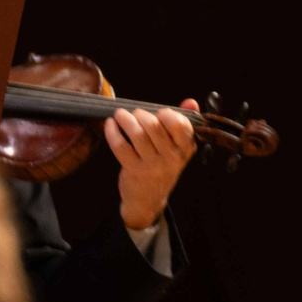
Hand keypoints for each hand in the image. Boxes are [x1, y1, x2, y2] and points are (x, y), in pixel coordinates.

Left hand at [109, 100, 199, 231]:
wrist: (148, 200)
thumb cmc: (163, 167)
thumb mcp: (179, 149)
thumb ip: (185, 123)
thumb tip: (191, 102)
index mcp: (185, 150)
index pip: (180, 126)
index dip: (168, 114)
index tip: (159, 112)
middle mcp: (171, 158)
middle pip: (155, 127)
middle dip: (142, 115)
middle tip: (135, 112)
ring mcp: (152, 166)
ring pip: (138, 135)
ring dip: (127, 120)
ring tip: (120, 114)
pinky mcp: (134, 171)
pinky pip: (121, 147)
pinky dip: (113, 132)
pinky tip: (110, 124)